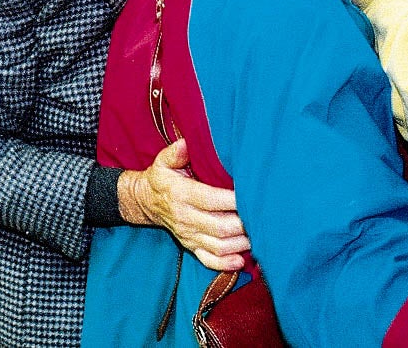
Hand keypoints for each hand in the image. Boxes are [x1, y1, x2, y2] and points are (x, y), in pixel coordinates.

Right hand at [117, 140, 249, 270]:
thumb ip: (175, 153)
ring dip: (241, 243)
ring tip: (258, 234)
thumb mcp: (162, 162)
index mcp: (181, 195)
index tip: (251, 195)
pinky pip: (209, 261)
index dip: (233, 200)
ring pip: (220, 246)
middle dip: (244, 224)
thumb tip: (186, 143)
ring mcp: (189, 235)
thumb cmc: (161, 179)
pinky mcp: (191, 246)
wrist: (145, 201)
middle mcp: (186, 218)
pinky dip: (227, 264)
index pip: (211, 200)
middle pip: (220, 227)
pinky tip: (241, 259)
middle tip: (262, 216)